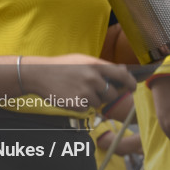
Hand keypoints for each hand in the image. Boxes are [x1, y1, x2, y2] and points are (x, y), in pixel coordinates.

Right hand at [20, 54, 135, 109]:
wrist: (38, 74)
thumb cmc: (60, 66)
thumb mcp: (81, 60)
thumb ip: (101, 66)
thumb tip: (123, 71)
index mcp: (94, 65)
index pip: (122, 75)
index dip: (130, 83)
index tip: (132, 88)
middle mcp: (92, 78)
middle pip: (113, 93)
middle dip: (107, 95)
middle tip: (93, 91)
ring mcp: (85, 91)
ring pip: (99, 103)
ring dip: (91, 100)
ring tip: (76, 91)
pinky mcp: (77, 104)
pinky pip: (87, 108)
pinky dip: (81, 105)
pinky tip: (70, 96)